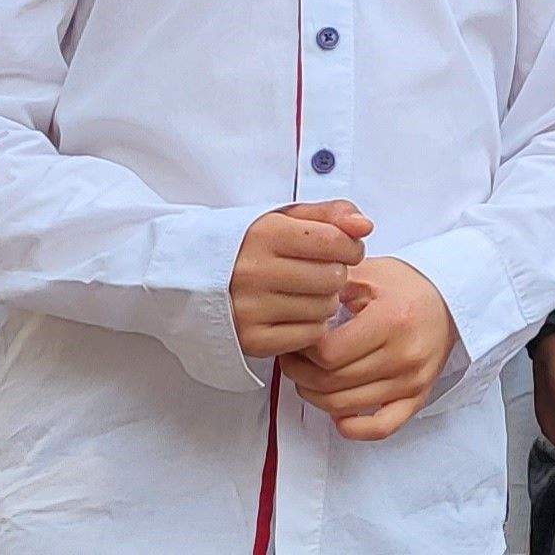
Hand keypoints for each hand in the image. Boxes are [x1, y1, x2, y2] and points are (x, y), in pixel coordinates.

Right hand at [230, 199, 370, 359]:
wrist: (190, 278)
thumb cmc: (246, 246)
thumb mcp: (284, 218)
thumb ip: (330, 214)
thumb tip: (364, 226)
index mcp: (264, 235)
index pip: (335, 241)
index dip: (350, 246)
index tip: (343, 249)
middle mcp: (254, 271)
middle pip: (333, 277)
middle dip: (336, 274)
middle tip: (320, 272)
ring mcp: (250, 308)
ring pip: (325, 308)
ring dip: (324, 300)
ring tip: (304, 292)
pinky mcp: (251, 339)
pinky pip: (310, 335)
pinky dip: (311, 325)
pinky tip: (296, 312)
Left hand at [279, 255, 453, 440]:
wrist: (450, 300)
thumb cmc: (407, 287)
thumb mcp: (370, 272)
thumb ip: (332, 287)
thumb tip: (298, 311)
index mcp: (391, 321)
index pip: (328, 353)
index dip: (302, 349)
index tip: (298, 338)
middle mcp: (404, 355)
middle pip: (331, 382)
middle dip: (300, 373)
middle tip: (293, 358)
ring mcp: (411, 381)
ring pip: (345, 406)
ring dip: (314, 396)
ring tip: (307, 377)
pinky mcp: (417, 397)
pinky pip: (380, 428)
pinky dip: (353, 427)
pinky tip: (337, 413)